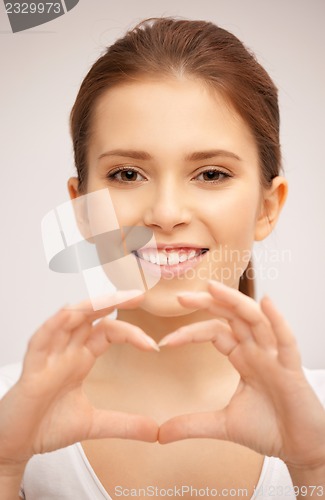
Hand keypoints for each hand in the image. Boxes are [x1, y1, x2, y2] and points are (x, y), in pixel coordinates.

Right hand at [0, 290, 158, 465]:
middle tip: (139, 294)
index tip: (153, 345)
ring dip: (89, 307)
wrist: (18, 446)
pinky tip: (69, 312)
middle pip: (91, 317)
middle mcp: (66, 351)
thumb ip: (124, 424)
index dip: (130, 332)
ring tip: (112, 299)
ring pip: (67, 320)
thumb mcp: (94, 424)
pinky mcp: (32, 369)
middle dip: (113, 302)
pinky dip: (54, 325)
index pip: (108, 332)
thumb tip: (156, 432)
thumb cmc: (47, 426)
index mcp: (81, 358)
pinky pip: (41, 340)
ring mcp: (49, 357)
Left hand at [158, 280, 324, 469]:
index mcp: (242, 357)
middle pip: (232, 316)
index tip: (164, 342)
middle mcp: (257, 350)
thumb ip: (192, 424)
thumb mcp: (223, 425)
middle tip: (180, 296)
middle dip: (208, 303)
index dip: (189, 332)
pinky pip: (285, 340)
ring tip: (213, 287)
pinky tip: (266, 303)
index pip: (213, 332)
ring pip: (255, 319)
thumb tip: (160, 434)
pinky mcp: (291, 369)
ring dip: (235, 302)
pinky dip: (277, 321)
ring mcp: (274, 356)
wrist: (299, 449)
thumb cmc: (269, 429)